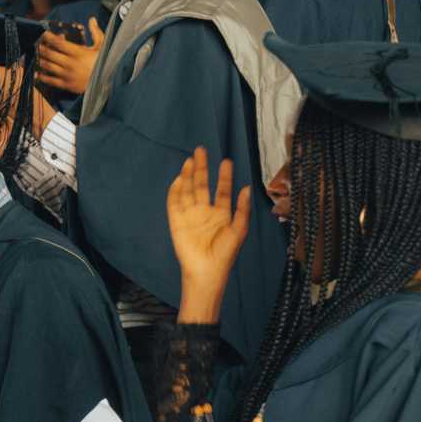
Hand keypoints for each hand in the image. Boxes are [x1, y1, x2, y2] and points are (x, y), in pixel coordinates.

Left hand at [36, 17, 104, 95]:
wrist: (108, 84)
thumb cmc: (104, 63)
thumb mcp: (102, 47)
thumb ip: (96, 32)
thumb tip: (92, 19)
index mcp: (78, 52)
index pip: (58, 42)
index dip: (48, 37)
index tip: (42, 32)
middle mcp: (70, 63)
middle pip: (50, 53)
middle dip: (41, 47)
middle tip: (34, 43)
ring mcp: (67, 75)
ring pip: (48, 66)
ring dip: (40, 59)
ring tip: (35, 54)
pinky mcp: (66, 85)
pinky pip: (51, 81)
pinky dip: (42, 77)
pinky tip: (36, 73)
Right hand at [167, 147, 249, 319]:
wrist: (206, 271)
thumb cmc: (224, 254)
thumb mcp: (239, 231)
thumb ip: (242, 209)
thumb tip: (246, 188)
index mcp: (221, 214)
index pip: (221, 190)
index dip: (224, 176)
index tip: (226, 161)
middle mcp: (204, 212)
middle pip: (201, 185)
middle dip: (202, 168)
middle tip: (201, 150)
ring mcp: (189, 215)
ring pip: (188, 190)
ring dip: (189, 175)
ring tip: (190, 160)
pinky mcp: (176, 221)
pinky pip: (174, 203)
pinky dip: (176, 190)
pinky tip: (181, 178)